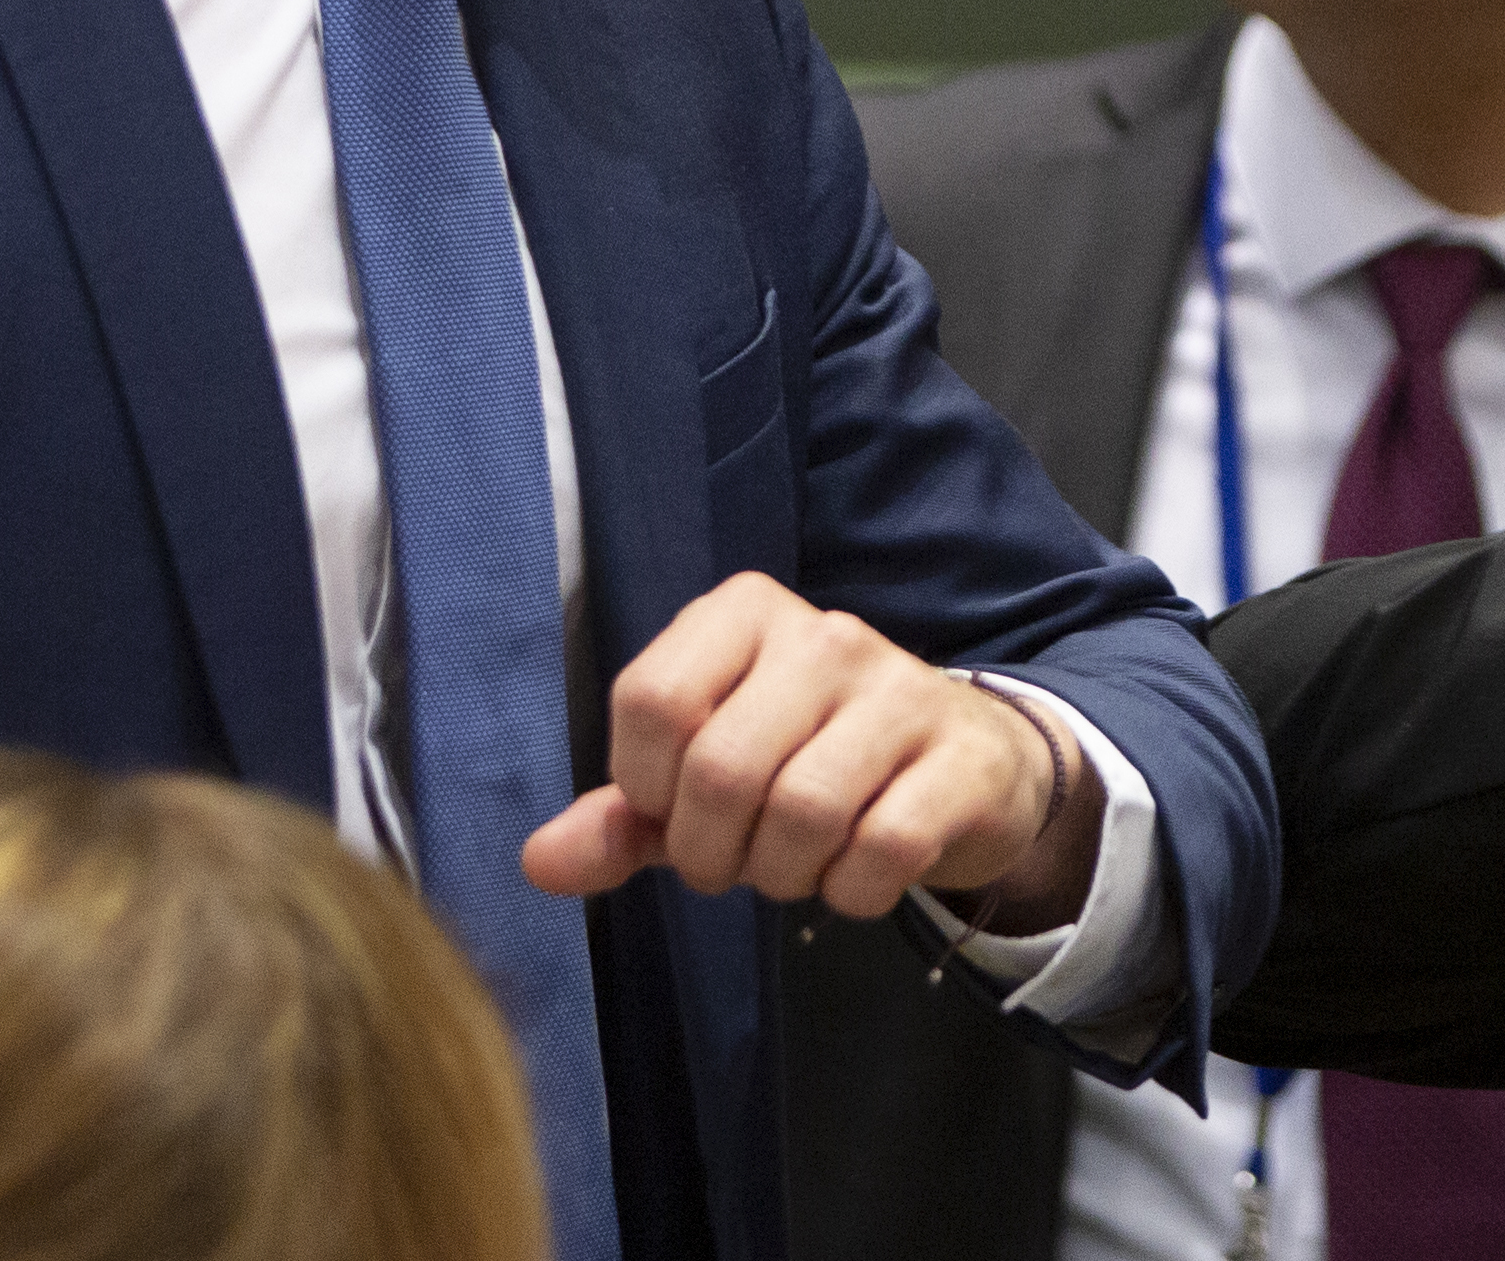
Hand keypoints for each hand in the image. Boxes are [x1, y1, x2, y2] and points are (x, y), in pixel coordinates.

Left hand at [520, 572, 1104, 928]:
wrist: (964, 761)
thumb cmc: (811, 759)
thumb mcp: (705, 775)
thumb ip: (623, 816)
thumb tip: (539, 863)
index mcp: (744, 614)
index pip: (651, 700)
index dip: (644, 786)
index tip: (671, 809)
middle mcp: (825, 635)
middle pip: (720, 770)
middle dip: (712, 852)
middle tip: (736, 858)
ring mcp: (901, 691)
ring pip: (802, 813)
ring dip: (784, 875)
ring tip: (797, 862)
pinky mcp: (960, 758)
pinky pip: (881, 850)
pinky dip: (853, 891)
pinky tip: (858, 872)